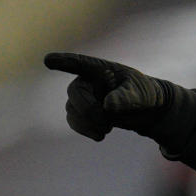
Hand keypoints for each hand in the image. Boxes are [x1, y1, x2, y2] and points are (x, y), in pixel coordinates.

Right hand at [44, 52, 171, 140]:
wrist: (147, 111)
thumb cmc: (144, 94)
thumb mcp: (142, 94)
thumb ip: (127, 98)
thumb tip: (107, 106)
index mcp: (101, 68)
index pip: (80, 63)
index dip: (63, 61)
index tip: (48, 60)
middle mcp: (87, 80)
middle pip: (75, 92)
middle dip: (89, 110)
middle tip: (108, 123)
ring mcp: (83, 96)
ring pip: (72, 110)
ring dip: (88, 123)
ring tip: (108, 129)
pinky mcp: (82, 112)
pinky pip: (73, 121)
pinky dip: (85, 130)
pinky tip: (100, 136)